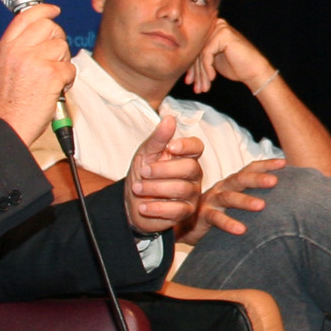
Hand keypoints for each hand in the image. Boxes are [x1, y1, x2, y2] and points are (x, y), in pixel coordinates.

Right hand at [0, 2, 72, 146]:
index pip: (27, 16)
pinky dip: (67, 80)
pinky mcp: (51, 74)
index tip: (55, 10)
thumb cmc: (7, 102)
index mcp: (6, 46)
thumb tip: (40, 31)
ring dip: (62, 63)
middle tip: (53, 58)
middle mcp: (19, 50)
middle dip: (58, 40)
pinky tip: (55, 89)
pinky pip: (70, 68)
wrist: (6, 125)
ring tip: (49, 79)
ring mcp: (35, 61)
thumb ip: (19, 47)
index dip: (44, 9)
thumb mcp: (3, 66)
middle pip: (50, 27)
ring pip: (62, 47)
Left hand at [121, 113, 204, 236]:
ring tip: (138, 188)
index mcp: (184, 157)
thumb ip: (158, 138)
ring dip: (155, 188)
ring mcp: (191, 194)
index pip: (197, 147)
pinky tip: (143, 206)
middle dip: (163, 170)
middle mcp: (193, 174)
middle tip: (143, 172)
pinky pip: (177, 210)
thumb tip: (169, 118)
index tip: (170, 147)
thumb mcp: (145, 154)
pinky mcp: (185, 212)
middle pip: (190, 168)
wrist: (134, 204)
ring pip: (182, 188)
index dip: (186, 146)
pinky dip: (157, 207)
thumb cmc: (143, 175)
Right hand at [179, 157, 285, 245]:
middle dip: (258, 179)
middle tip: (275, 181)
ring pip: (230, 197)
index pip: (250, 169)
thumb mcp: (236, 200)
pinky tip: (242, 230)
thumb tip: (287, 197)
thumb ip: (255, 195)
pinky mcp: (203, 215)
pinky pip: (216, 218)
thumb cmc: (220, 211)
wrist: (189, 224)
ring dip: (246, 201)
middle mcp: (223, 187)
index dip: (266, 165)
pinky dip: (229, 223)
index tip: (283, 164)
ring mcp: (212, 200)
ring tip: (262, 206)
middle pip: (241, 179)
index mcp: (233, 182)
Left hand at [187, 17, 273, 96]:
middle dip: (196, 72)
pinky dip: (207, 67)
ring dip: (201, 73)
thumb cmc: (236, 66)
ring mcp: (219, 28)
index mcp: (211, 29)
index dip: (191, 67)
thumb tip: (180, 63)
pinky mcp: (223, 34)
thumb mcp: (212, 61)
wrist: (254, 70)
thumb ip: (199, 57)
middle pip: (196, 50)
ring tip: (203, 87)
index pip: (195, 48)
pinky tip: (212, 77)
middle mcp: (215, 25)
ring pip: (200, 53)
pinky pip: (207, 53)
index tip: (189, 82)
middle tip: (196, 87)